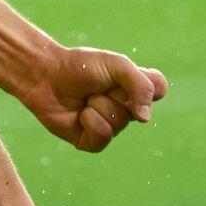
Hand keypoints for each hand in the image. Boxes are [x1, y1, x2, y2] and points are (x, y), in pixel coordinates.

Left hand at [19, 47, 168, 152]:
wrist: (46, 76)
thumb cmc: (81, 66)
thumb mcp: (117, 65)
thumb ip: (140, 86)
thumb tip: (144, 119)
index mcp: (134, 86)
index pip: (159, 89)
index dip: (145, 85)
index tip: (124, 75)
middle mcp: (126, 108)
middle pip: (137, 109)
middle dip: (113, 94)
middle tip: (97, 85)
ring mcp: (110, 125)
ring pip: (118, 124)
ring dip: (98, 106)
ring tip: (85, 98)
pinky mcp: (92, 141)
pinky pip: (102, 138)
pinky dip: (90, 122)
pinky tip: (80, 114)